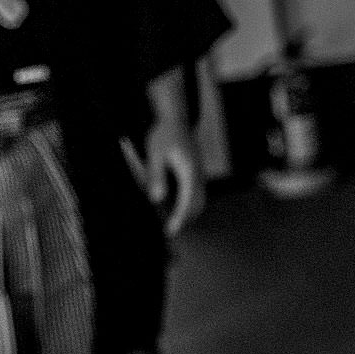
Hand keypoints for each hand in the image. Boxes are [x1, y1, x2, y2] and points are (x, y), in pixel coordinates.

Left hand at [141, 115, 204, 235]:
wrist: (176, 119)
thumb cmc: (163, 135)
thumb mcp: (155, 153)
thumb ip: (156, 176)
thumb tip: (157, 199)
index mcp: (189, 170)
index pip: (187, 200)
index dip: (179, 218)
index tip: (170, 231)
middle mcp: (198, 174)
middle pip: (197, 204)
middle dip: (186, 220)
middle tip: (170, 234)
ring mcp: (199, 173)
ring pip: (200, 200)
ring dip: (189, 214)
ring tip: (174, 226)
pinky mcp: (196, 172)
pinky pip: (197, 193)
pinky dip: (190, 205)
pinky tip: (177, 210)